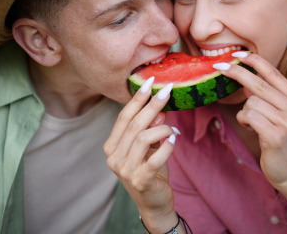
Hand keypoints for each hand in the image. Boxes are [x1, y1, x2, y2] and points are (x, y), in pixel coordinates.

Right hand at [103, 79, 180, 231]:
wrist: (154, 203)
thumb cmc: (151, 171)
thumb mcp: (150, 146)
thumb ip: (152, 128)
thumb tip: (160, 108)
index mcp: (112, 146)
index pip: (124, 117)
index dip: (137, 99)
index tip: (150, 82)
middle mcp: (114, 157)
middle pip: (134, 124)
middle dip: (152, 105)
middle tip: (168, 91)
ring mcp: (125, 170)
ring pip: (144, 138)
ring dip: (162, 128)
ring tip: (174, 128)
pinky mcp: (140, 180)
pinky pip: (155, 158)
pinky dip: (167, 146)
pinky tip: (174, 140)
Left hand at [214, 52, 286, 193]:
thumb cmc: (286, 143)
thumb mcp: (285, 116)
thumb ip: (272, 98)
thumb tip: (245, 78)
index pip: (273, 72)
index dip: (254, 61)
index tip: (238, 54)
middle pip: (259, 83)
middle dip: (236, 72)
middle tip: (219, 67)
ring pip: (251, 102)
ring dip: (245, 112)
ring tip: (252, 123)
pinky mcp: (276, 136)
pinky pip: (250, 117)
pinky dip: (245, 120)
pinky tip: (250, 128)